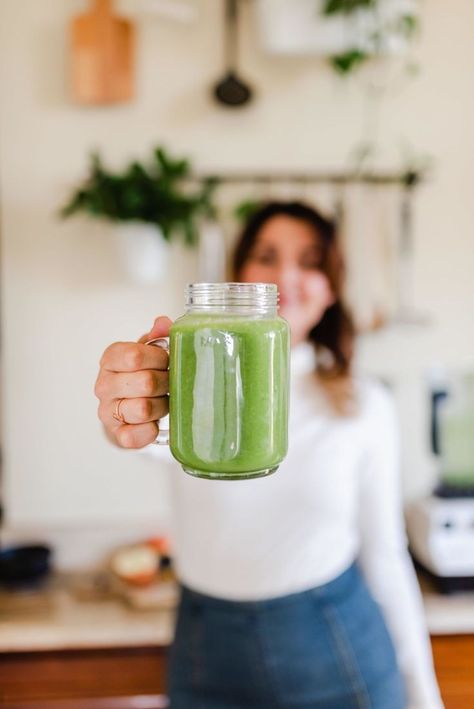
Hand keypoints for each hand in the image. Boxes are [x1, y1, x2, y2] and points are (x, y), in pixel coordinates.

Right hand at [95, 316, 171, 447]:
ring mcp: (107, 411)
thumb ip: (158, 335)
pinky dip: (151, 429)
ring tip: (162, 400)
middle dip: (166, 382)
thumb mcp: (149, 350)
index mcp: (111, 359)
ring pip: (145, 409)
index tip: (167, 361)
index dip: (160, 359)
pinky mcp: (116, 434)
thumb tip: (164, 324)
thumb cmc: (141, 375)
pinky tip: (154, 421)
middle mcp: (104, 385)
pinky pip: (137, 435)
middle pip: (146, 382)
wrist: (129, 407)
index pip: (134, 356)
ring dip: (162, 405)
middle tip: (169, 382)